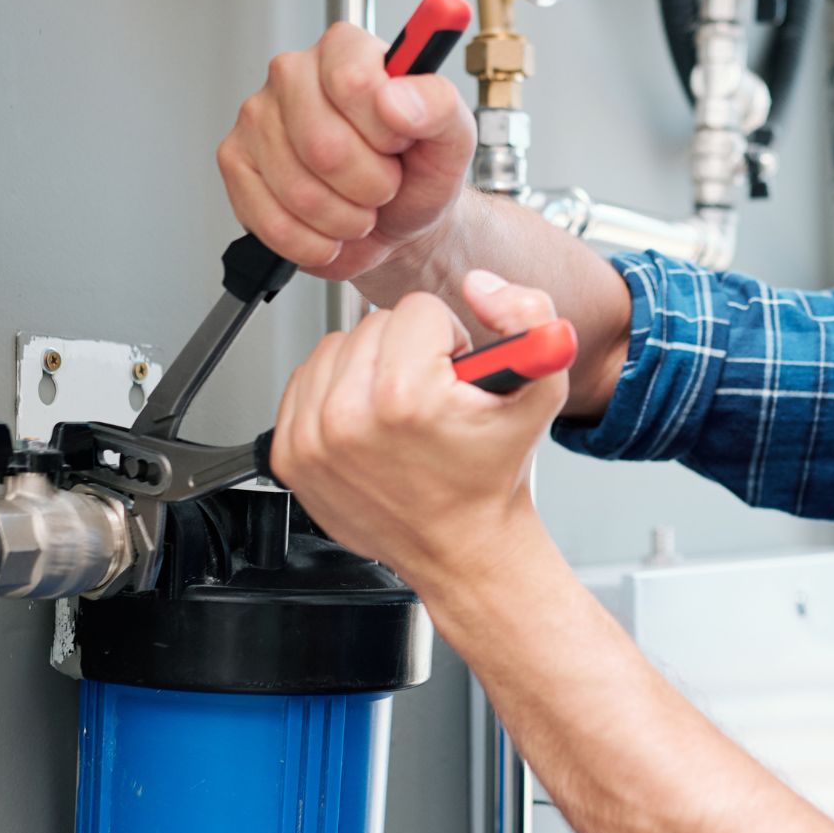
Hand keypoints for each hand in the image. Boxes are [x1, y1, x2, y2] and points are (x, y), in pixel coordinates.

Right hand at [216, 23, 475, 281]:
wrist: (398, 222)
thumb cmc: (419, 172)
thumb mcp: (452, 138)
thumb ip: (438, 105)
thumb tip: (395, 98)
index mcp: (345, 49)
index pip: (352, 83)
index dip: (385, 132)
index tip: (400, 143)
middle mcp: (292, 73)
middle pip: (323, 146)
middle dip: (369, 185)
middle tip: (384, 185)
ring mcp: (256, 118)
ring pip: (299, 191)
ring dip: (345, 219)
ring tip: (360, 207)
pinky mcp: (235, 164)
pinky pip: (272, 222)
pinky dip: (314, 242)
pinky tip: (330, 229)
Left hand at [268, 271, 568, 590]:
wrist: (463, 547)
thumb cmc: (493, 475)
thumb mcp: (543, 389)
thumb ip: (529, 315)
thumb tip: (479, 285)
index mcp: (405, 397)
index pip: (417, 310)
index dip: (447, 339)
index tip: (453, 378)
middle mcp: (349, 417)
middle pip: (373, 324)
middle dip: (408, 351)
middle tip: (431, 396)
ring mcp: (313, 439)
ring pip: (335, 346)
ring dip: (368, 367)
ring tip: (399, 410)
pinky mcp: (290, 454)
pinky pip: (304, 382)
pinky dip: (335, 393)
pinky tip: (368, 422)